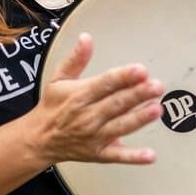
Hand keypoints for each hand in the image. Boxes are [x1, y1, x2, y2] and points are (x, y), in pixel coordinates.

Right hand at [26, 33, 163, 165]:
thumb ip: (76, 58)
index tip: (140, 70)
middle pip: (116, 104)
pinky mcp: (100, 153)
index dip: (123, 76)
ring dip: (139, 119)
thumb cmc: (52, 107)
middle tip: (156, 86)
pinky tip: (150, 155)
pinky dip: (135, 157)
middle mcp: (88, 116)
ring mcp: (95, 136)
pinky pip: (119, 156)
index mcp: (79, 95)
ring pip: (120, 127)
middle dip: (137, 94)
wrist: (39, 139)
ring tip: (156, 109)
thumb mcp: (59, 78)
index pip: (104, 84)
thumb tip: (86, 38)